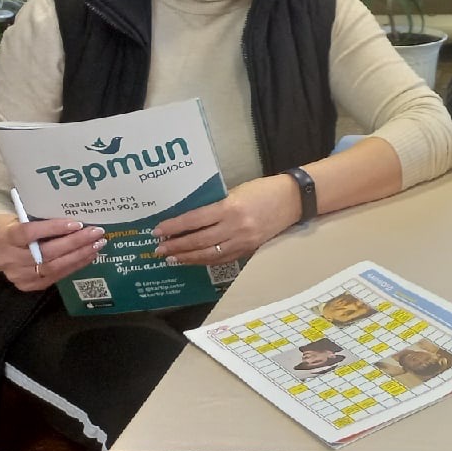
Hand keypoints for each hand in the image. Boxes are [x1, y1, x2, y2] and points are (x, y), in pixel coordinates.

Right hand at [0, 213, 104, 291]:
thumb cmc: (15, 228)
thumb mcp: (22, 219)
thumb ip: (41, 220)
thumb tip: (76, 219)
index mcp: (5, 237)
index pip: (28, 233)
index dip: (53, 228)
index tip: (76, 223)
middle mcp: (9, 259)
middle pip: (46, 253)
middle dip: (75, 242)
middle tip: (96, 232)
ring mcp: (18, 275)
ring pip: (53, 267)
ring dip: (79, 255)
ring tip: (97, 244)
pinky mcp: (28, 285)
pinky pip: (56, 277)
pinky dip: (75, 265)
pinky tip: (89, 256)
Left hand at [153, 173, 298, 264]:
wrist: (293, 200)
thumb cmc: (263, 190)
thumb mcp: (236, 192)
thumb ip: (216, 206)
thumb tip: (191, 220)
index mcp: (229, 207)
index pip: (194, 220)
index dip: (174, 227)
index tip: (157, 231)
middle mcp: (235, 227)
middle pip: (198, 241)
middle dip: (176, 246)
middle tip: (159, 249)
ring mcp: (243, 241)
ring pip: (209, 254)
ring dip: (188, 257)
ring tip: (172, 258)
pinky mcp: (249, 249)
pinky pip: (223, 258)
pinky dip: (205, 260)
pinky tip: (194, 260)